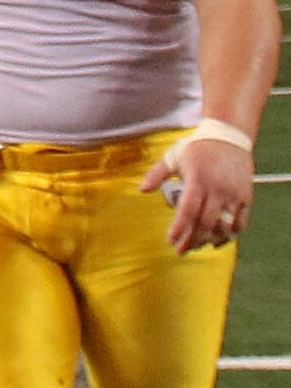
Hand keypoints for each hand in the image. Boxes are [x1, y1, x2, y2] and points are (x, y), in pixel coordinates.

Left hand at [142, 129, 255, 252]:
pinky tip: (218, 240)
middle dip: (192, 239)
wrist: (229, 137)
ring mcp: (234, 195)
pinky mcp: (246, 198)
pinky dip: (230, 235)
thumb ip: (157, 173)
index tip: (170, 240)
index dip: (180, 228)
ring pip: (224, 226)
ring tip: (197, 246)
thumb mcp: (173, 155)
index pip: (188, 210)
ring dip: (210, 239)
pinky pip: (240, 222)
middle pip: (205, 223)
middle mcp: (218, 189)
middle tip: (181, 250)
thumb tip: (142, 190)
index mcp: (198, 179)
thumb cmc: (197, 147)